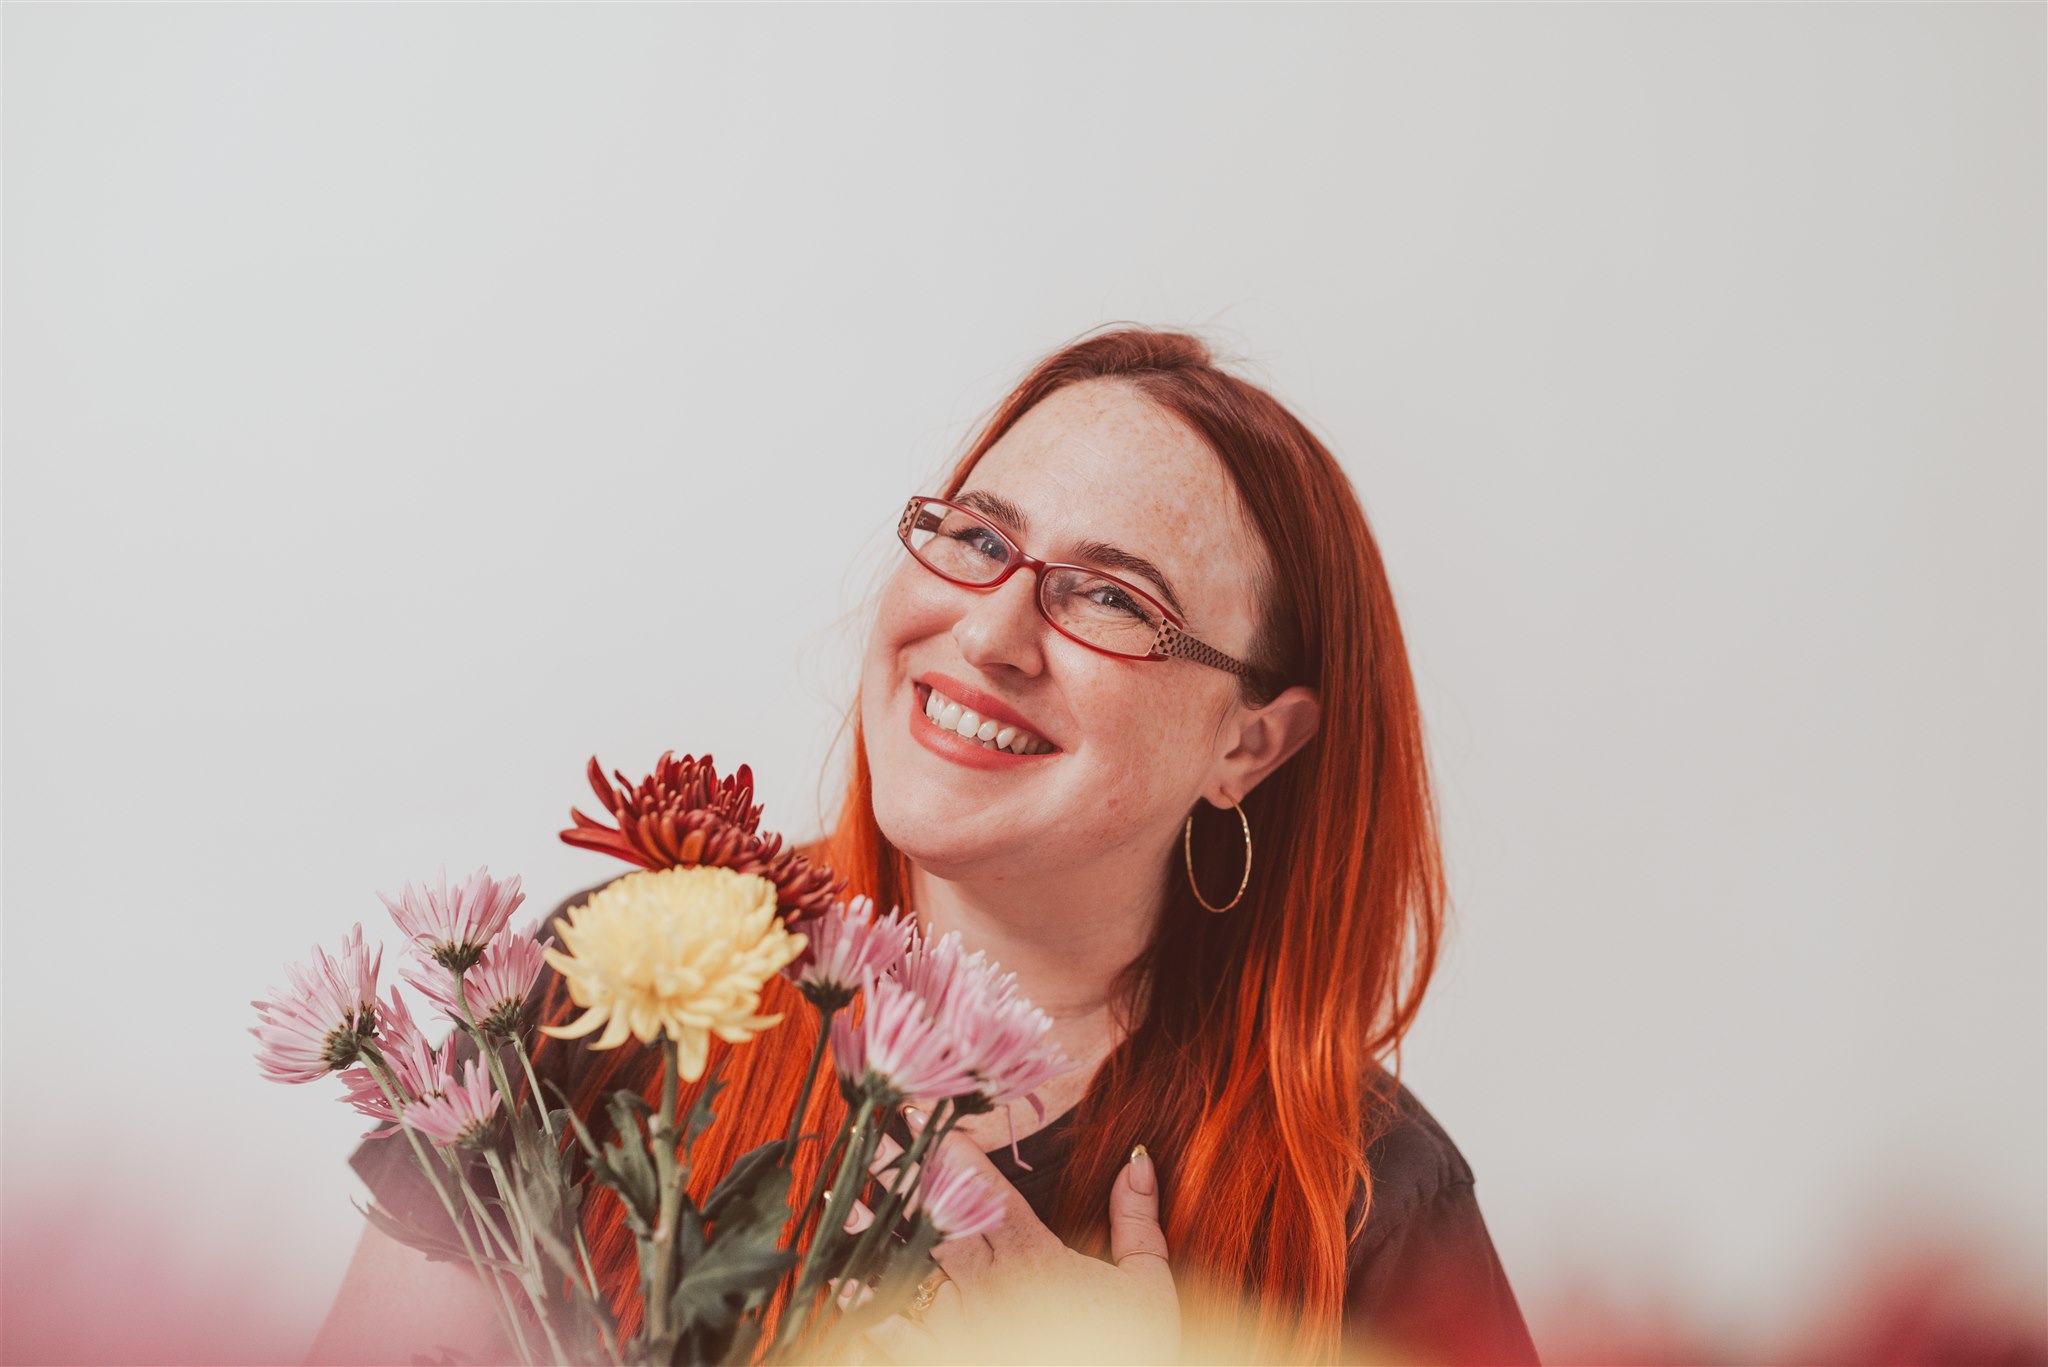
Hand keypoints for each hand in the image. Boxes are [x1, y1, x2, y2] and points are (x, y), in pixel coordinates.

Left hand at [849, 1109, 1178, 1365]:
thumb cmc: (1131, 1353)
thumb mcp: (1149, 1284)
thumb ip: (1137, 1220)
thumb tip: (1137, 1157)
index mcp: (1036, 1257)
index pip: (985, 1187)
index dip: (951, 1145)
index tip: (921, 1109)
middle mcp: (991, 1286)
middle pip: (937, 1215)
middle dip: (905, 1174)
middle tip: (872, 1136)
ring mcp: (964, 1328)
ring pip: (910, 1269)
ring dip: (875, 1235)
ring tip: (845, 1201)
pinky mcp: (949, 1363)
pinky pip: (901, 1338)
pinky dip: (870, 1313)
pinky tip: (843, 1286)